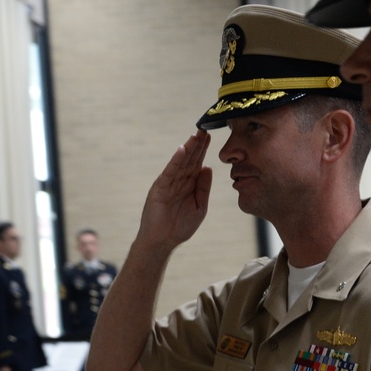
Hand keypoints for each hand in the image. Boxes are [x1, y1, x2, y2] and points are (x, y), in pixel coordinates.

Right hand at [136, 130, 212, 250]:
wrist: (163, 241)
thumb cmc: (180, 227)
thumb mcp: (199, 207)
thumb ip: (203, 188)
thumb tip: (208, 168)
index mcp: (189, 185)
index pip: (197, 163)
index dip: (203, 150)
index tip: (210, 136)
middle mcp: (178, 181)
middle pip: (189, 159)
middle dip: (197, 145)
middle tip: (205, 129)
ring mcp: (168, 183)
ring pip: (180, 162)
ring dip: (188, 148)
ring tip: (196, 135)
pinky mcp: (160, 188)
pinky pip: (169, 172)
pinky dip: (175, 161)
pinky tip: (182, 150)